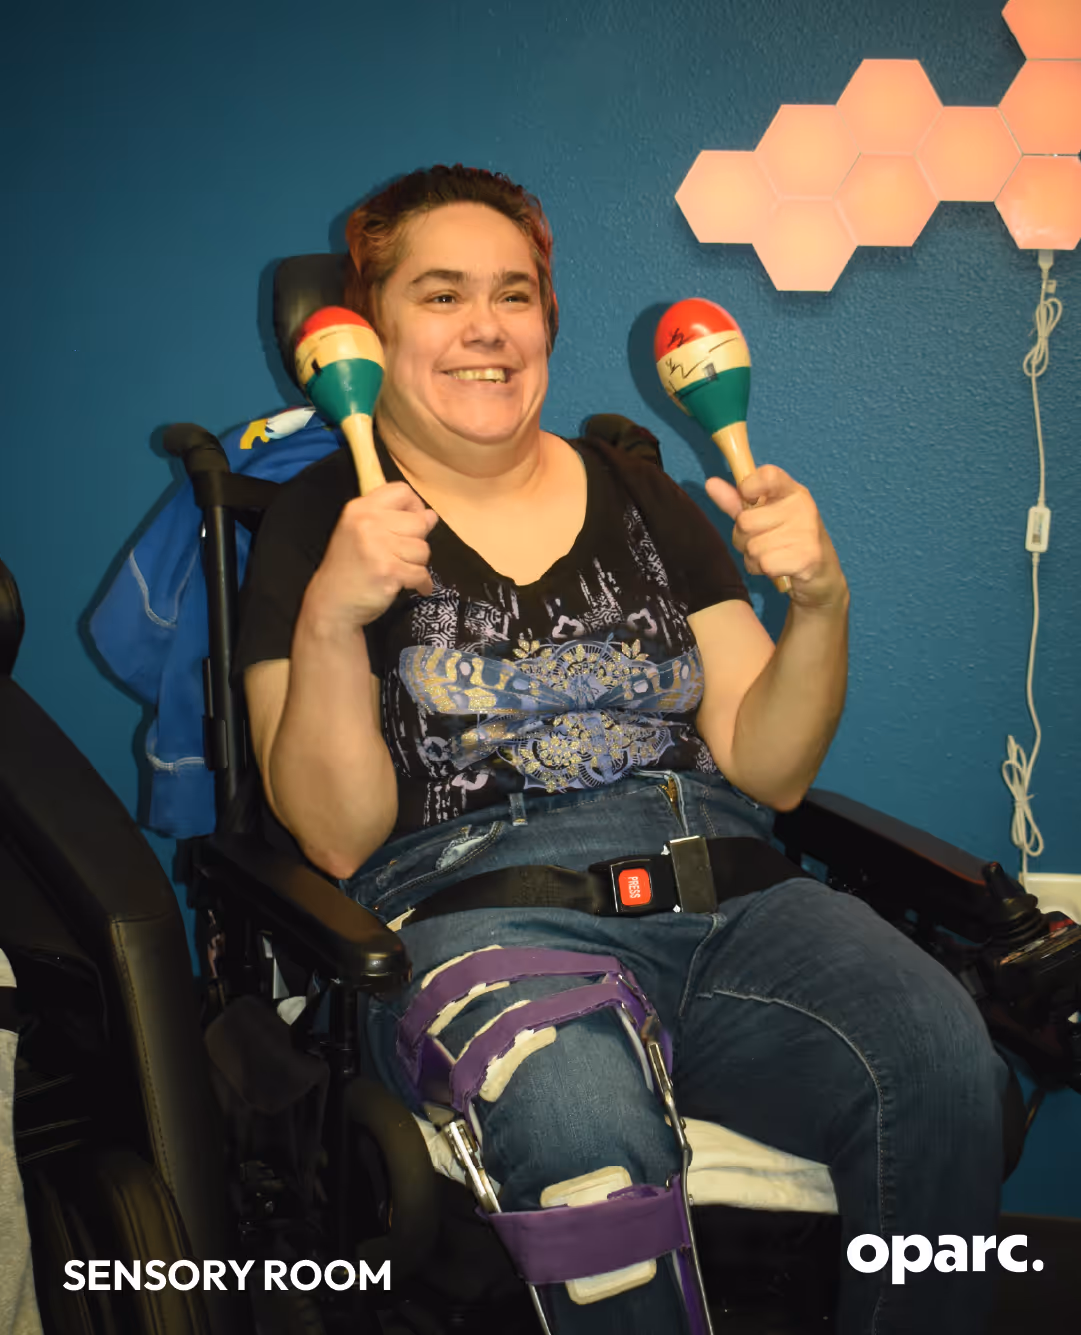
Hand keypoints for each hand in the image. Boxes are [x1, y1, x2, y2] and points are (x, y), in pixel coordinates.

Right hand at [305, 481, 438, 631]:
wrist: (331, 603)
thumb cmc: (349, 567)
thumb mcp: (362, 533)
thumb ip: (395, 520)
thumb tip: (431, 516)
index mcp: (361, 508)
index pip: (402, 491)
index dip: (414, 507)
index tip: (410, 524)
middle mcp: (368, 522)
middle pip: (419, 522)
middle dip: (417, 541)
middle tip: (401, 555)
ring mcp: (378, 547)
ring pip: (423, 549)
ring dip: (417, 564)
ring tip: (400, 570)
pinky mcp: (388, 571)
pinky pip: (421, 573)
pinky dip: (421, 583)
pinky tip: (412, 586)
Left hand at [705, 465, 846, 610]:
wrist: (821, 577)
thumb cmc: (788, 543)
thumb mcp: (764, 518)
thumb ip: (736, 502)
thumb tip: (710, 483)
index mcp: (792, 491)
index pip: (766, 475)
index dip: (748, 488)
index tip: (749, 502)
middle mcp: (802, 507)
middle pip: (745, 522)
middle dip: (744, 539)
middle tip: (763, 543)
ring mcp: (807, 532)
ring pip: (752, 547)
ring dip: (754, 558)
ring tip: (772, 557)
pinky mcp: (807, 557)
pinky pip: (764, 563)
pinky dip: (764, 571)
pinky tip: (778, 569)